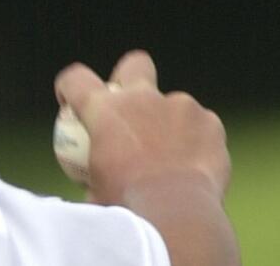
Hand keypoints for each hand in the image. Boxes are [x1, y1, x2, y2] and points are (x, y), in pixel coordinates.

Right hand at [54, 50, 229, 206]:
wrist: (177, 214)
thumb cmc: (129, 206)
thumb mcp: (96, 194)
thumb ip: (94, 178)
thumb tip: (91, 189)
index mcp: (104, 110)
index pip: (75, 78)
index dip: (69, 87)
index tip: (71, 104)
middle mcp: (141, 98)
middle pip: (135, 64)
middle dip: (131, 76)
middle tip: (132, 107)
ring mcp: (179, 106)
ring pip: (173, 106)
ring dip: (170, 124)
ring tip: (174, 158)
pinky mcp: (209, 122)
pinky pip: (201, 127)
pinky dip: (197, 142)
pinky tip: (196, 165)